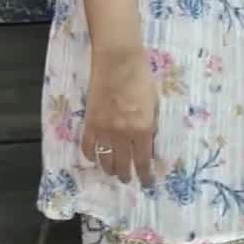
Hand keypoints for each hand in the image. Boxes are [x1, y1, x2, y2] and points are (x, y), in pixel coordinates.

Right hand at [81, 48, 157, 186]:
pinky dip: (91, 156)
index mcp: (143, 128)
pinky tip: (95, 158)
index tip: (147, 181)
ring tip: (114, 172)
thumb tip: (150, 142)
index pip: (143, 160)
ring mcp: (104, 129)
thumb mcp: (155, 103)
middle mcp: (123, 133)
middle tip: (128, 179)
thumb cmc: (141, 78)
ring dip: (110, 169)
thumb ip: (152, 124)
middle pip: (123, 164)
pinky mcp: (90, 122)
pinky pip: (88, 147)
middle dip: (127, 175)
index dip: (145, 175)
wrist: (118, 61)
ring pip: (105, 160)